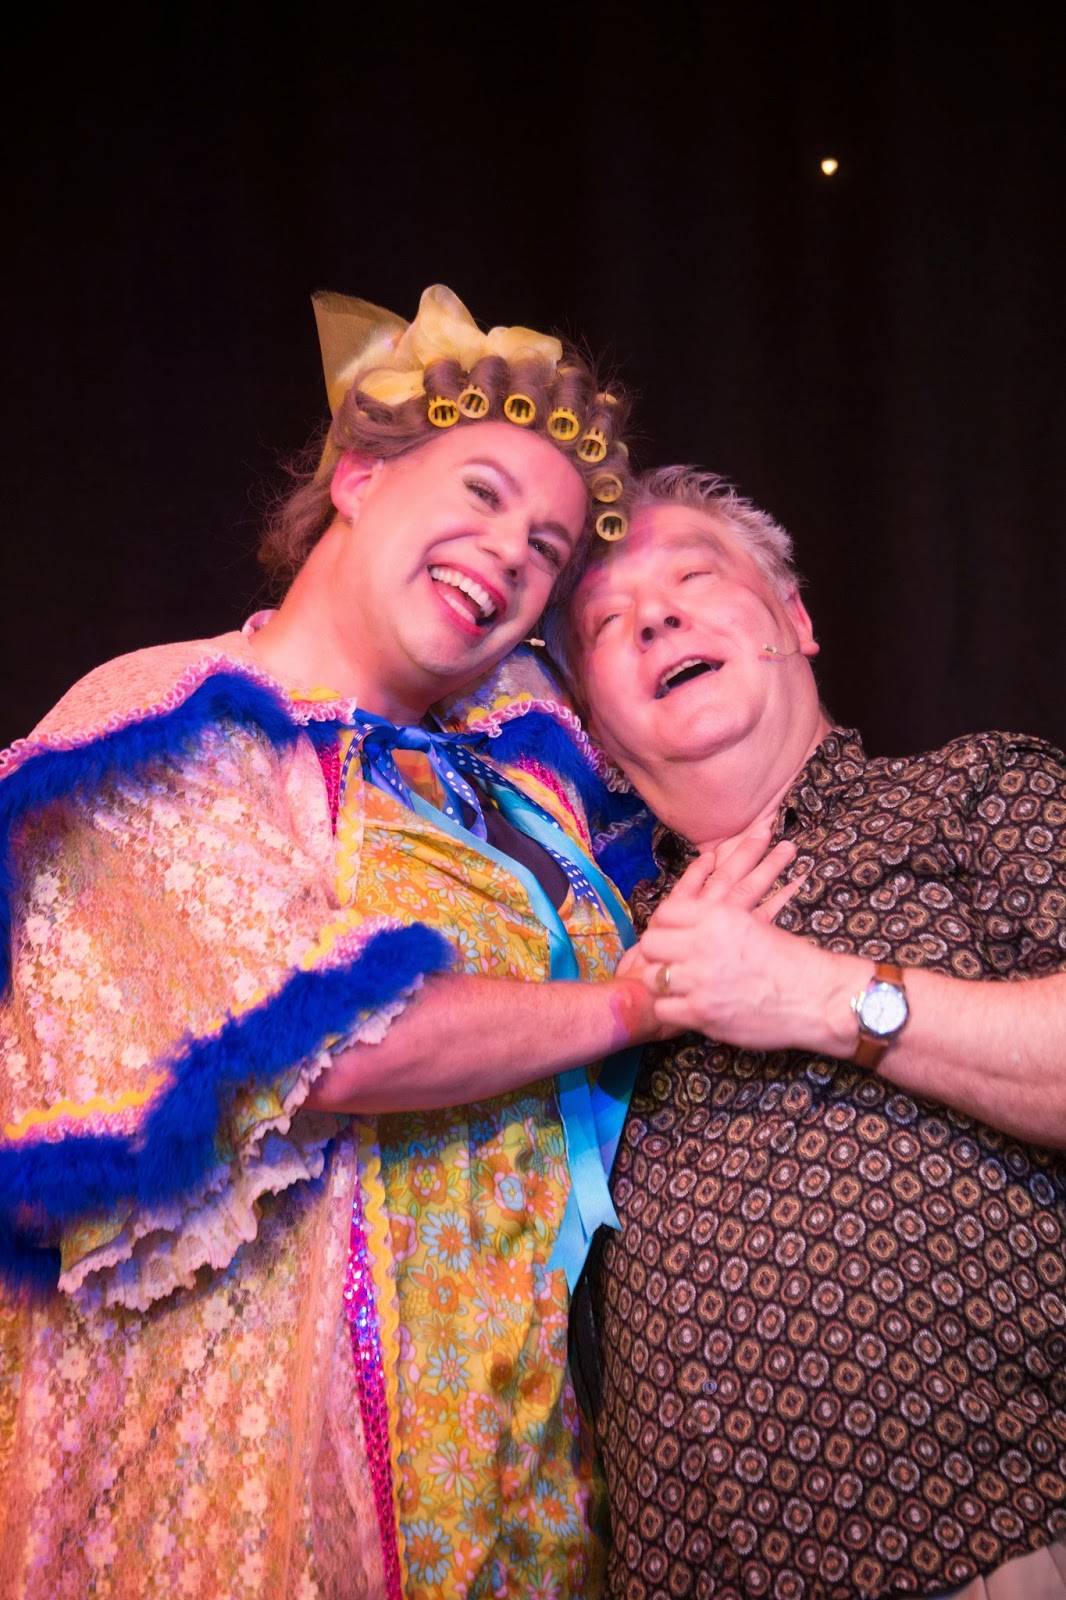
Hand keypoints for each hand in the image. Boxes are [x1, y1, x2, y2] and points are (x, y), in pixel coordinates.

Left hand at [635, 835, 863, 1052]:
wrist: (817, 997)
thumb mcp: (749, 923)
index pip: (665, 913)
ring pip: (652, 977)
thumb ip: (712, 923)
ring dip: (662, 982)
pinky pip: (663, 1009)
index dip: (665, 927)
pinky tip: (687, 1007)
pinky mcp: (702, 1013)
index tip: (671, 938)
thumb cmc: (789, 960)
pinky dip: (672, 1009)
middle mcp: (704, 944)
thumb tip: (680, 929)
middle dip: (657, 954)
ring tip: (678, 986)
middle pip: (651, 944)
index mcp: (717, 916)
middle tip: (669, 962)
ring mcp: (700, 981)